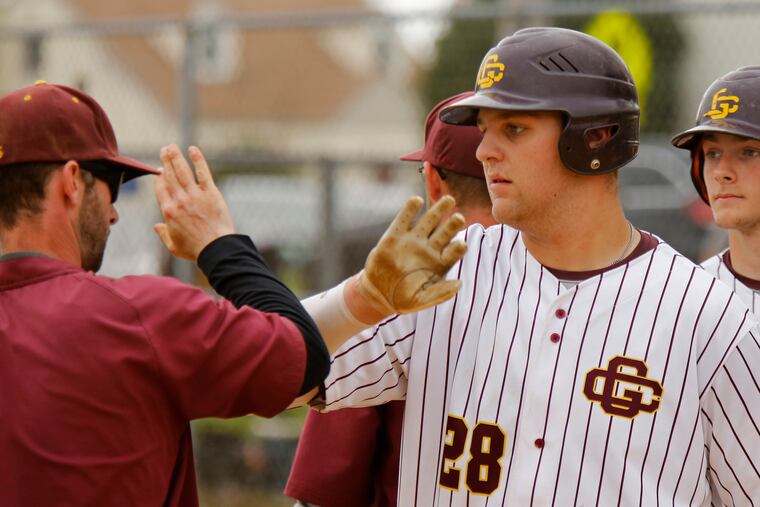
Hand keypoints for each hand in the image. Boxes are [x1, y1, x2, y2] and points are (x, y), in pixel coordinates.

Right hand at [154, 144, 234, 259]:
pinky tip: (193, 150)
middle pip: (169, 176)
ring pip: (182, 171)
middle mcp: (179, 200)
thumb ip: (163, 234)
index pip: (161, 188)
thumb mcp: (173, 246)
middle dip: (166, 161)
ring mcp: (194, 195)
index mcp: (168, 211)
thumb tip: (156, 227)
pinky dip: (198, 160)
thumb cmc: (195, 250)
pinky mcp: (210, 193)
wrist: (215, 248)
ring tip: (171, 146)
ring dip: (176, 157)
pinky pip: (203, 173)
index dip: (160, 177)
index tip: (160, 170)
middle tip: (164, 150)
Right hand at [356, 195, 466, 315]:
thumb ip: (440, 293)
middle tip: (459, 218)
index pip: (453, 251)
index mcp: (439, 263)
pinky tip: (417, 201)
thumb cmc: (403, 299)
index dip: (458, 247)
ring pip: (429, 221)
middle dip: (453, 224)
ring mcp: (412, 240)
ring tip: (449, 200)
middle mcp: (428, 249)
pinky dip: (410, 209)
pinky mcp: (395, 235)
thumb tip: (459, 284)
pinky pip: (404, 219)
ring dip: (439, 210)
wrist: (378, 293)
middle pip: (445, 232)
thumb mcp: (421, 300)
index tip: (461, 244)